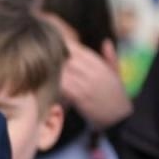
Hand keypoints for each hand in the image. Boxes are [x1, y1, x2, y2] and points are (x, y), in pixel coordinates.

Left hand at [44, 14, 132, 129]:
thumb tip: (106, 41)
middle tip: (39, 53)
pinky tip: (47, 82)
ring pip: (63, 71)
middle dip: (53, 55)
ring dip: (51, 69)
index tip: (51, 42)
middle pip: (68, 58)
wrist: (119, 118)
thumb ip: (110, 57)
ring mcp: (86, 85)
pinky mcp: (80, 98)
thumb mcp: (117, 74)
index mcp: (100, 65)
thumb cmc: (116, 95)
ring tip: (39, 67)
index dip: (63, 44)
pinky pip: (63, 87)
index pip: (78, 49)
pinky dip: (55, 83)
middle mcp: (93, 73)